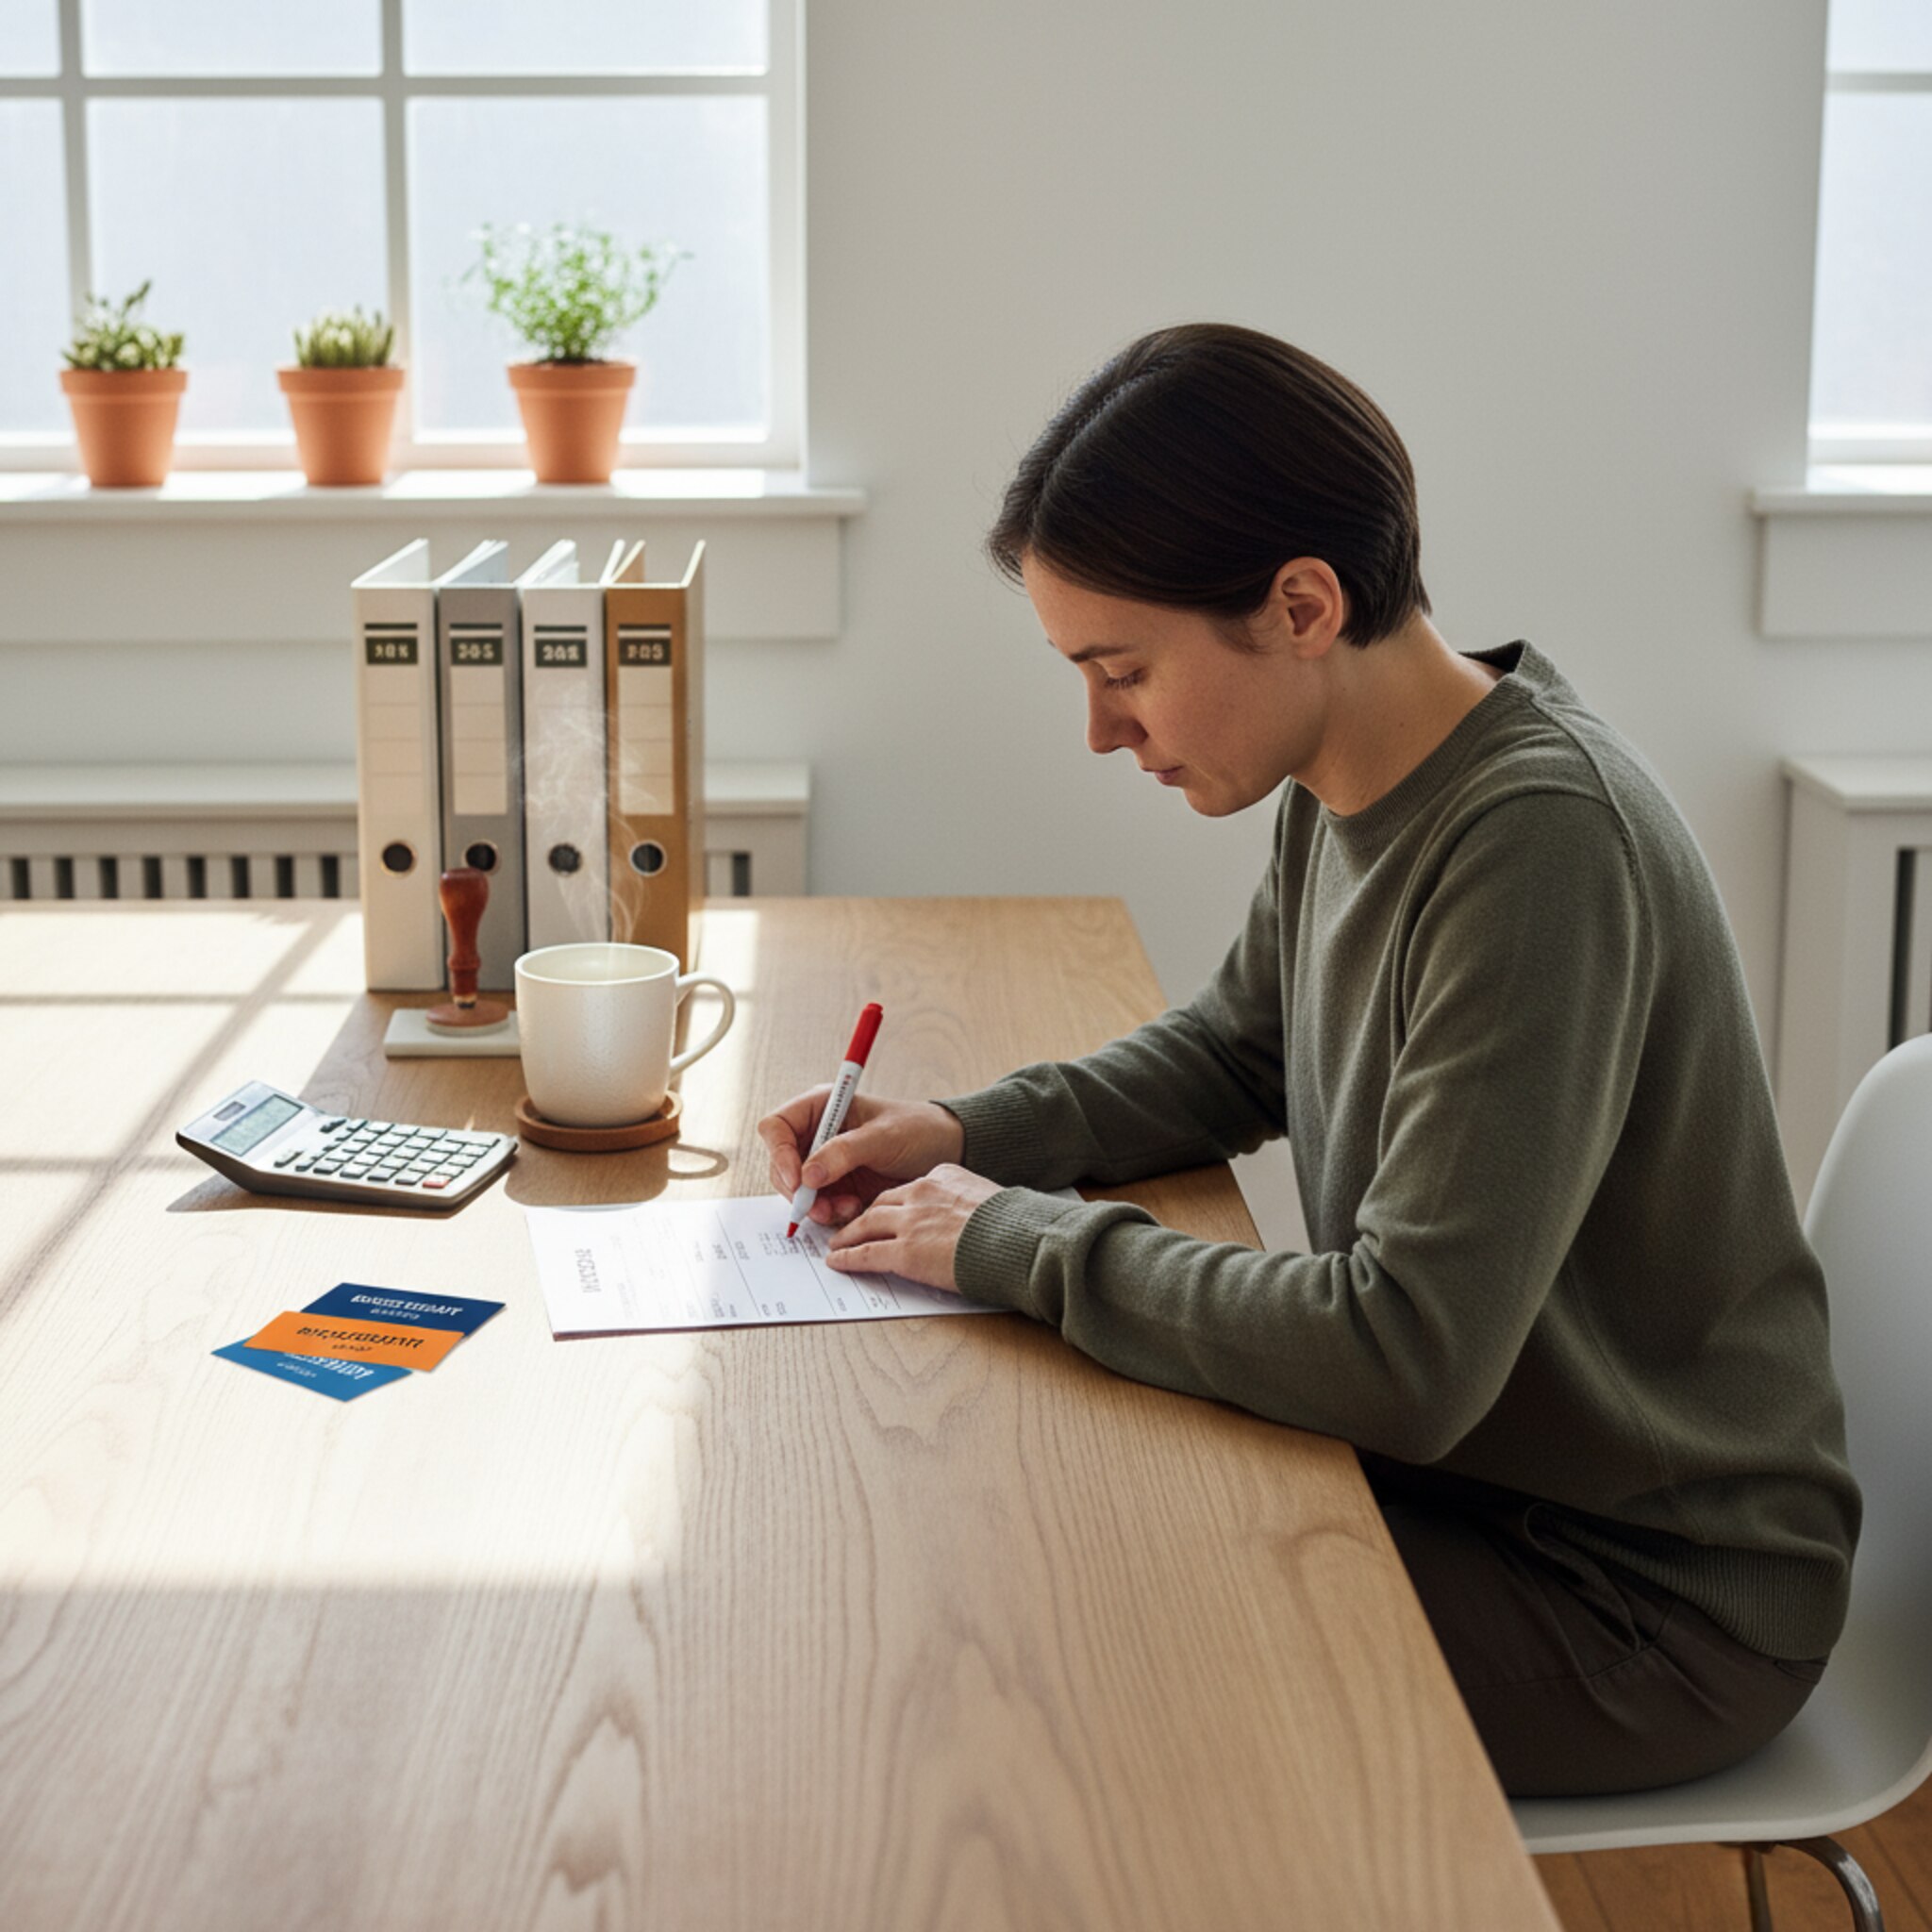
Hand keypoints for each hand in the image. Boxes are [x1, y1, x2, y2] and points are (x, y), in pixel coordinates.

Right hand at [756, 1089, 965, 1225]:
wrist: (945, 1151)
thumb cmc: (917, 1130)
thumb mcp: (884, 1137)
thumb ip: (845, 1152)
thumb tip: (807, 1175)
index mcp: (822, 1107)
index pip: (777, 1127)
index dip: (780, 1153)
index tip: (797, 1180)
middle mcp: (817, 1134)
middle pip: (781, 1164)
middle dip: (797, 1189)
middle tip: (818, 1207)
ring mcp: (825, 1162)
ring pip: (797, 1190)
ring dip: (815, 1205)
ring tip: (846, 1209)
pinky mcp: (836, 1186)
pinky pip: (818, 1205)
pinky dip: (830, 1212)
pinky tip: (854, 1209)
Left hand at [824, 1164, 1001, 1291]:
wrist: (1017, 1239)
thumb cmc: (1013, 1225)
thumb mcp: (988, 1198)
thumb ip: (967, 1203)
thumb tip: (965, 1220)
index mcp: (943, 1176)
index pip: (908, 1189)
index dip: (893, 1203)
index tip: (885, 1211)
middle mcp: (921, 1193)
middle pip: (882, 1203)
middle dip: (864, 1216)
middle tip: (852, 1227)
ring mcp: (910, 1222)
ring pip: (867, 1224)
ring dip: (848, 1235)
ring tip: (837, 1244)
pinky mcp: (904, 1251)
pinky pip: (866, 1253)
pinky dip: (848, 1257)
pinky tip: (838, 1261)